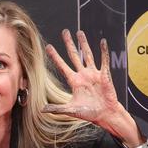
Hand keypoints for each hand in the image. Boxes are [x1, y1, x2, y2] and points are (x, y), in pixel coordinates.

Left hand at [43, 30, 143, 145]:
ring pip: (87, 55)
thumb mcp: (71, 110)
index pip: (62, 66)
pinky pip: (104, 61)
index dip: (55, 57)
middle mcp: (83, 75)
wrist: (105, 115)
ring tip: (79, 32)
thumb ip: (57, 108)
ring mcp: (93, 74)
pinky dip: (103, 52)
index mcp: (74, 82)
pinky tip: (102, 42)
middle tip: (64, 32)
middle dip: (69, 44)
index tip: (48, 47)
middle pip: (74, 56)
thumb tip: (41, 110)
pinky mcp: (104, 75)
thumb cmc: (89, 113)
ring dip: (84, 43)